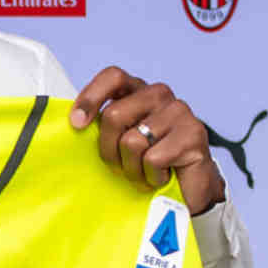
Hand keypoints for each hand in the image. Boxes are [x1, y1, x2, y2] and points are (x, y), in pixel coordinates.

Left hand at [69, 66, 224, 214]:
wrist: (188, 190)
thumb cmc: (146, 164)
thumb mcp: (117, 141)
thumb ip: (101, 126)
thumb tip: (73, 122)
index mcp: (138, 90)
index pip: (113, 77)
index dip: (91, 97)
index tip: (77, 124)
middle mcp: (159, 95)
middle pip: (114, 115)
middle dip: (109, 149)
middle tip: (119, 166)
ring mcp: (179, 112)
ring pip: (132, 141)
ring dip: (132, 168)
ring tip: (144, 172)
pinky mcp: (194, 134)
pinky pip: (153, 158)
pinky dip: (152, 176)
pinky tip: (164, 176)